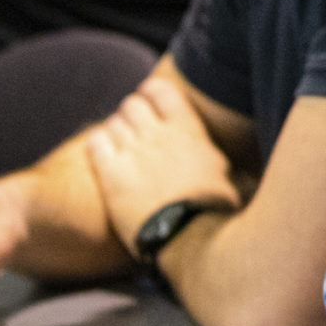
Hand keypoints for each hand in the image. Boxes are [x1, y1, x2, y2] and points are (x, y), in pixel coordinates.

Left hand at [84, 75, 237, 256]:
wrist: (187, 233)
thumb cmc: (214, 207)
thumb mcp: (224, 172)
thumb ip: (213, 154)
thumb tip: (230, 156)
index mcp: (188, 129)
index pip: (162, 92)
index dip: (153, 93)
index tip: (151, 99)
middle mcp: (158, 134)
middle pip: (133, 105)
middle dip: (132, 113)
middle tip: (135, 128)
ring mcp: (132, 151)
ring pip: (114, 122)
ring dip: (116, 130)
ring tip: (121, 145)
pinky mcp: (111, 173)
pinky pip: (96, 142)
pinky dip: (99, 143)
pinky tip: (105, 156)